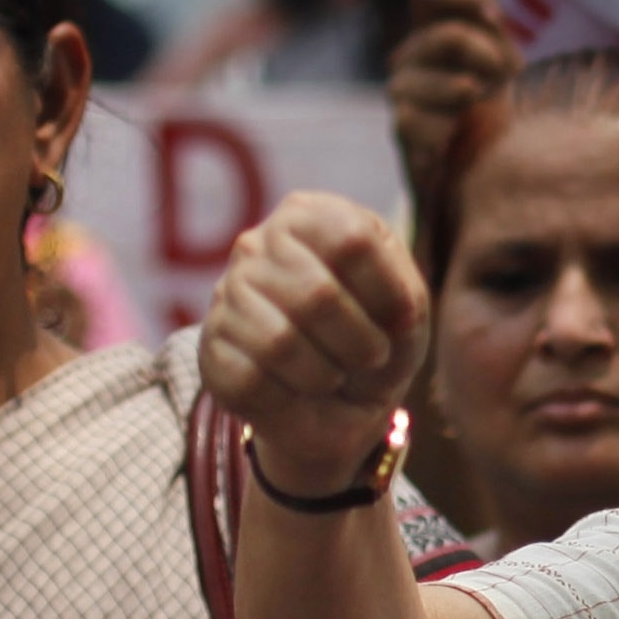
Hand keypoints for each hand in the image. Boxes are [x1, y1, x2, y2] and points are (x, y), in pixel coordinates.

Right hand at [202, 191, 428, 495]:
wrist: (338, 403)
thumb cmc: (373, 338)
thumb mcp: (407, 310)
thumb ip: (405, 296)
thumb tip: (391, 311)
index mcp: (307, 216)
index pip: (351, 240)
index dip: (388, 292)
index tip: (401, 320)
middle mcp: (257, 244)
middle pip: (317, 295)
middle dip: (360, 343)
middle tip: (370, 358)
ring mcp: (226, 294)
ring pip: (279, 342)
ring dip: (324, 375)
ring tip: (332, 375)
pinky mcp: (210, 348)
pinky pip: (251, 380)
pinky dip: (289, 397)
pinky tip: (294, 390)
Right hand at [388, 0, 518, 189]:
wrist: (478, 174)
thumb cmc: (490, 113)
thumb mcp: (500, 62)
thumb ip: (490, 22)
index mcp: (433, 29)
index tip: (493, 15)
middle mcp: (411, 55)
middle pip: (447, 35)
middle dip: (488, 54)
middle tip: (506, 76)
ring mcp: (401, 91)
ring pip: (441, 78)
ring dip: (470, 94)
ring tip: (478, 107)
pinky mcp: (402, 128)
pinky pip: (421, 120)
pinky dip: (448, 131)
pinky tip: (452, 138)